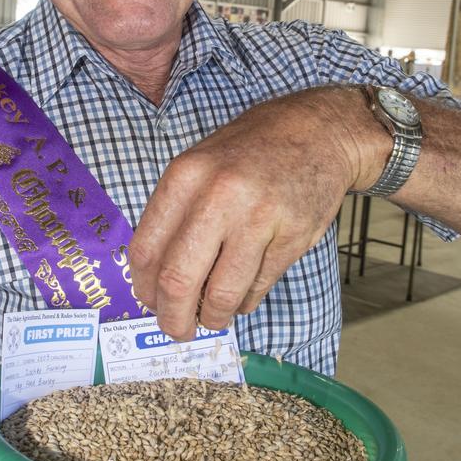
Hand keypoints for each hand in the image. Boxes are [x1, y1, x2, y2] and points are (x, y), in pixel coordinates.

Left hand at [129, 87, 382, 340]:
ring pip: (221, 295)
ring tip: (211, 316)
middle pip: (178, 280)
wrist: (317, 132)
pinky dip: (244, 302)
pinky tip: (241, 295)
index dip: (144, 288)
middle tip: (177, 329)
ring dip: (212, 317)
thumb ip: (175, 215)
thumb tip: (154, 280)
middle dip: (173, 318)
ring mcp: (259, 219)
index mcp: (185, 177)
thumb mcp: (199, 165)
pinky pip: (257, 288)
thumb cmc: (249, 152)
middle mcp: (218, 197)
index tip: (149, 302)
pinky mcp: (292, 238)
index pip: (147, 250)